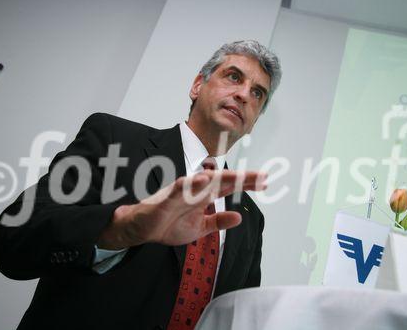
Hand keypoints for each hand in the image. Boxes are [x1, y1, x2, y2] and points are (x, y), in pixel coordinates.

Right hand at [97, 170, 266, 248]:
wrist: (141, 230)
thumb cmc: (168, 225)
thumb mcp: (199, 228)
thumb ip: (218, 222)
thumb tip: (238, 218)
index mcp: (203, 197)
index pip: (228, 187)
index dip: (246, 184)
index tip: (265, 181)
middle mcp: (195, 191)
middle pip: (221, 181)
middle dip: (241, 178)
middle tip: (261, 176)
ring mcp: (181, 194)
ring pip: (203, 182)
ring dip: (221, 178)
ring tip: (239, 176)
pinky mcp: (166, 200)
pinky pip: (179, 190)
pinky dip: (190, 185)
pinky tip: (202, 180)